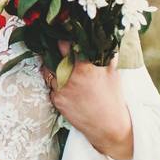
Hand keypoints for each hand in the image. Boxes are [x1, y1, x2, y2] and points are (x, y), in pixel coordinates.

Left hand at [42, 41, 133, 159]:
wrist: (109, 126)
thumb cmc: (113, 97)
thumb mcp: (113, 72)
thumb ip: (105, 53)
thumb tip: (102, 37)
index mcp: (84, 66)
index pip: (64, 44)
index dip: (61, 37)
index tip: (61, 33)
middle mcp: (69, 76)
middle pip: (50, 55)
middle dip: (51, 49)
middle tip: (53, 46)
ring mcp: (60, 89)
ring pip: (47, 70)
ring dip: (50, 66)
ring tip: (56, 63)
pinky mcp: (57, 100)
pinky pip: (50, 86)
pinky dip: (53, 82)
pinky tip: (62, 83)